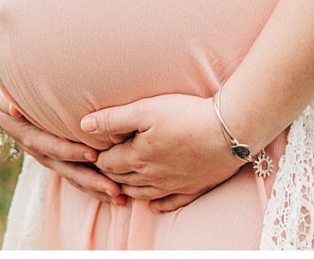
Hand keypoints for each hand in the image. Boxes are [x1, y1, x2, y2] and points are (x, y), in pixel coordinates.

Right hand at [0, 83, 128, 205]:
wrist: (9, 105)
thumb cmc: (10, 95)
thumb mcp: (4, 96)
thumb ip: (7, 102)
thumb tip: (12, 109)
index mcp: (30, 138)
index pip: (53, 147)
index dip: (71, 151)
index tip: (93, 153)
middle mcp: (43, 153)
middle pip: (68, 170)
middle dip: (91, 180)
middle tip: (114, 188)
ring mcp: (53, 159)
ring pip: (76, 178)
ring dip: (97, 188)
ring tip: (120, 197)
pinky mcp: (63, 161)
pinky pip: (80, 177)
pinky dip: (97, 186)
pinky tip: (118, 194)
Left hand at [80, 93, 243, 212]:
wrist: (229, 130)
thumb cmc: (186, 115)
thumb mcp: (146, 109)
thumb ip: (113, 119)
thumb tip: (83, 126)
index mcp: (138, 156)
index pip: (107, 163)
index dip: (98, 157)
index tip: (93, 150)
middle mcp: (152, 175)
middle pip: (122, 179)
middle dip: (109, 174)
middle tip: (102, 168)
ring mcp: (173, 185)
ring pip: (142, 194)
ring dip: (128, 189)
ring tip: (121, 184)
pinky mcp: (193, 188)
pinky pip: (170, 203)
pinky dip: (158, 204)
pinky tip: (153, 204)